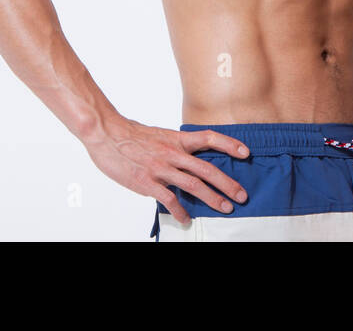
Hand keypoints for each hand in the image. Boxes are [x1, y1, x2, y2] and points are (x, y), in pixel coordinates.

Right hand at [83, 116, 250, 224]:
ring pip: (193, 185)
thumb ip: (174, 147)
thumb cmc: (130, 135)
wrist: (106, 134)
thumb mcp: (159, 135)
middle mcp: (172, 153)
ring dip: (211, 198)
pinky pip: (169, 199)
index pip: (209, 137)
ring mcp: (160, 168)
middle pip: (207, 168)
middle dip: (227, 183)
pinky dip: (180, 210)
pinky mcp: (147, 182)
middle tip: (242, 195)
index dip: (229, 144)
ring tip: (225, 208)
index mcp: (177, 139)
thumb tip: (187, 160)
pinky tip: (186, 219)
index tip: (246, 153)